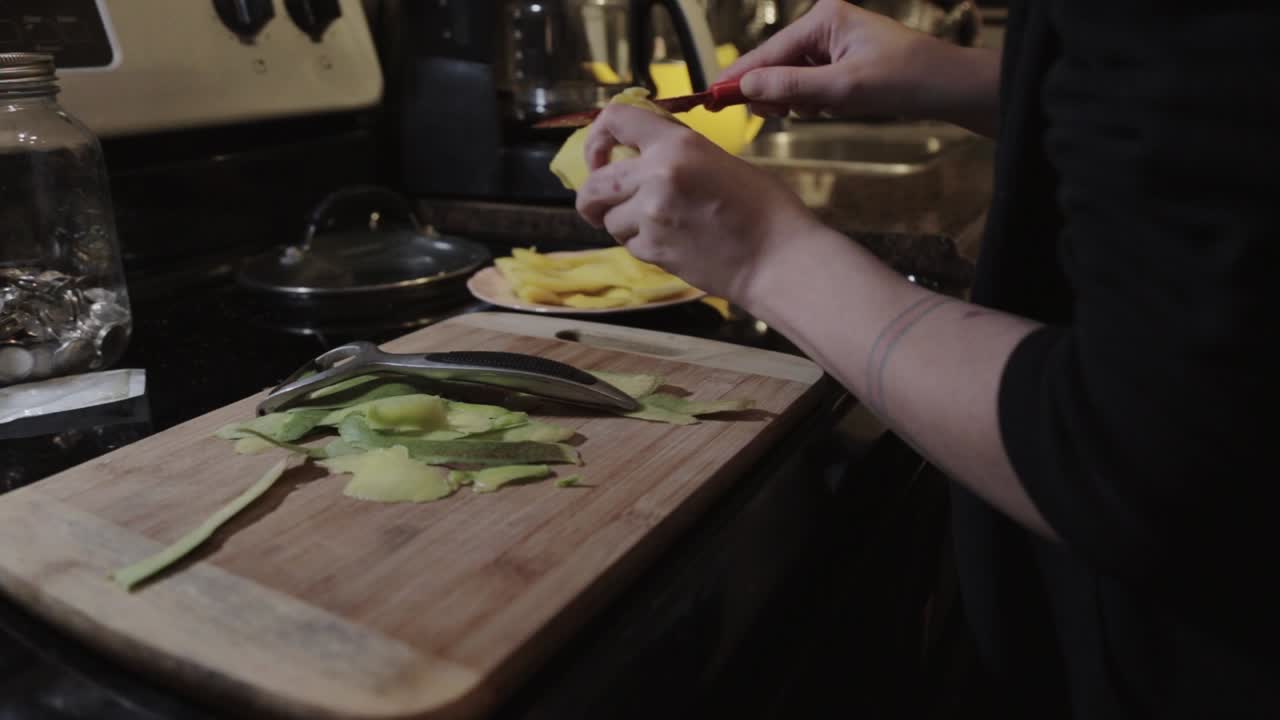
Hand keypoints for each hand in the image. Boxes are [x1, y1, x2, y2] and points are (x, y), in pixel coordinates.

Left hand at [575, 104, 819, 301]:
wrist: (778, 258)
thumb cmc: (765, 209)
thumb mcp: (719, 159)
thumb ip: (676, 152)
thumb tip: (641, 154)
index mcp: (676, 144)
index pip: (615, 120)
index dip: (598, 136)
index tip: (601, 153)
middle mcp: (656, 175)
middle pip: (594, 182)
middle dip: (591, 194)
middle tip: (600, 201)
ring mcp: (651, 216)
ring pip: (609, 219)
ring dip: (622, 223)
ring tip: (655, 225)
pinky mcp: (654, 251)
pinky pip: (629, 245)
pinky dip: (642, 244)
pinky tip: (672, 242)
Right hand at [723, 0, 979, 122]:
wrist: (948, 87)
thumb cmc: (905, 80)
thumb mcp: (842, 89)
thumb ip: (791, 86)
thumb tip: (747, 86)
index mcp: (823, 19)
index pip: (768, 51)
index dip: (739, 77)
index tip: (710, 97)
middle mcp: (825, 25)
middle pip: (776, 62)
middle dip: (770, 91)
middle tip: (767, 114)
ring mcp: (833, 42)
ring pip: (791, 75)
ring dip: (792, 98)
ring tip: (808, 111)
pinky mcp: (841, 60)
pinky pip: (809, 82)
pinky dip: (808, 100)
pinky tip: (822, 109)